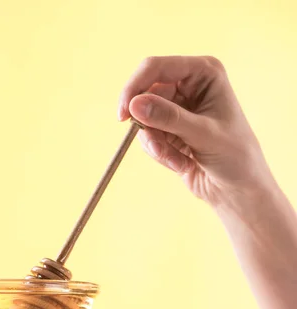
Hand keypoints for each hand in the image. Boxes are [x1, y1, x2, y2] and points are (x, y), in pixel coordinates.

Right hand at [119, 56, 275, 206]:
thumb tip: (134, 105)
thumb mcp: (203, 135)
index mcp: (204, 73)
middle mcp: (189, 85)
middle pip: (144, 94)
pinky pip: (149, 139)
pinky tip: (183, 164)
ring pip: (144, 120)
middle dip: (149, 127)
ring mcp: (178, 109)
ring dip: (157, 145)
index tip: (122, 115)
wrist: (238, 188)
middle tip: (157, 148)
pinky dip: (161, 154)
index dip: (135, 87)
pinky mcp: (169, 131)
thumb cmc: (234, 156)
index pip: (157, 67)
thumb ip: (169, 118)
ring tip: (179, 162)